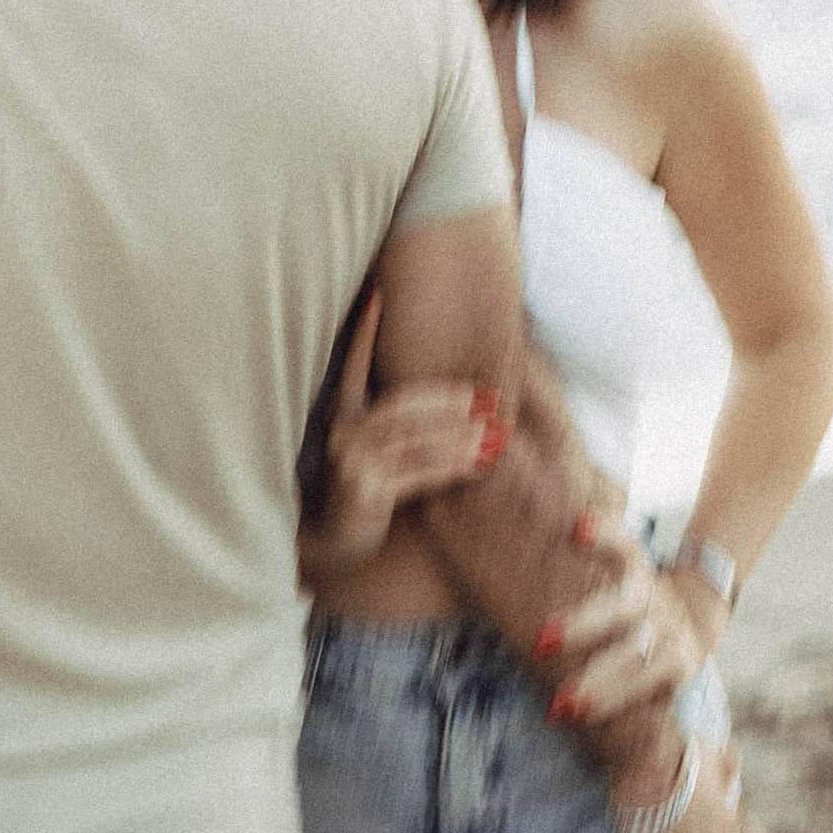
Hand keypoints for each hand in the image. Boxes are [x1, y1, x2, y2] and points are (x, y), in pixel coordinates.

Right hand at [298, 293, 508, 576]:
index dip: (363, 331)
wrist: (337, 539)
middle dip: (450, 400)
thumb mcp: (377, 448)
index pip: (353, 364)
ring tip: (495, 434)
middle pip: (402, 404)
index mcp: (343, 413)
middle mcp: (342, 432)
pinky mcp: (364, 491)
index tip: (377, 293)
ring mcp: (351, 461)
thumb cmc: (368, 485)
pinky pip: (417, 472)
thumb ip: (401, 421)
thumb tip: (458, 397)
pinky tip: (479, 463)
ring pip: (413, 438)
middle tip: (489, 400)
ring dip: (459, 435)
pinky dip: (452, 466)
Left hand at [533, 520, 711, 729]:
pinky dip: (616, 699)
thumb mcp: (615, 570)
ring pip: (635, 655)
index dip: (604, 531)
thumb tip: (538, 521)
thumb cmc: (630, 599)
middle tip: (540, 643)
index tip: (577, 529)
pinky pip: (647, 684)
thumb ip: (584, 556)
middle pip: (621, 604)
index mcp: (636, 566)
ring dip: (598, 681)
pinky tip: (584, 715)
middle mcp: (655, 595)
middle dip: (581, 624)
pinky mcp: (682, 665)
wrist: (694, 620)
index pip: (623, 541)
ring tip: (562, 704)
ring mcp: (672, 630)